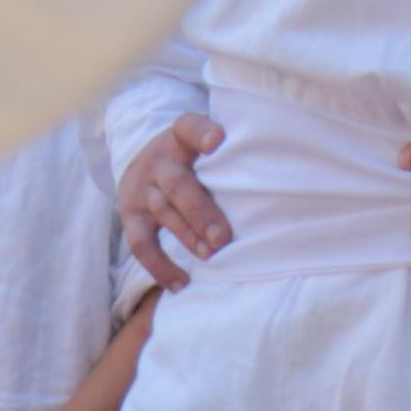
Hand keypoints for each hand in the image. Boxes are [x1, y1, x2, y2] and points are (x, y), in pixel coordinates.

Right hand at [120, 115, 230, 288]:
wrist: (143, 157)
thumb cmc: (194, 154)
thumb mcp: (204, 141)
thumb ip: (229, 152)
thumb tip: (279, 177)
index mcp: (180, 136)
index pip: (188, 127)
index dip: (201, 133)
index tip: (218, 141)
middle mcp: (159, 161)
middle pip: (177, 184)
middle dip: (200, 211)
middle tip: (223, 237)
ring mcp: (142, 189)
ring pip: (163, 212)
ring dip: (188, 236)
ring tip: (212, 255)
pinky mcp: (131, 215)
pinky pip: (141, 244)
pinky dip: (159, 266)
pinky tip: (180, 283)